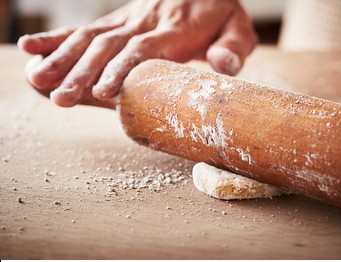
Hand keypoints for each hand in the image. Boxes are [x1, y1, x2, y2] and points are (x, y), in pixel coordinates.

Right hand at [18, 0, 256, 106]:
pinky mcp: (119, 21)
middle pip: (109, 46)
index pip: (143, 50)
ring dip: (63, 58)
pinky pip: (87, 28)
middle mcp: (146, 23)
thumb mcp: (239, 30)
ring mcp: (129, 20)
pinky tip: (33, 48)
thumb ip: (233, 48)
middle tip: (59, 97)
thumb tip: (223, 66)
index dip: (121, 68)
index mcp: (176, 30)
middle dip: (82, 71)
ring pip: (92, 38)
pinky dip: (58, 38)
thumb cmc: (222, 15)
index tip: (101, 91)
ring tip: (37, 78)